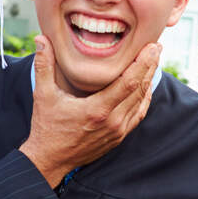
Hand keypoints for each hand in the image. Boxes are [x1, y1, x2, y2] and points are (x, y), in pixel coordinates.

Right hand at [19, 36, 157, 186]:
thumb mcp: (43, 95)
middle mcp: (112, 122)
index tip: (151, 46)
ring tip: (153, 61)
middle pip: (140, 89)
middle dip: (150, 66)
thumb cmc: (46, 127)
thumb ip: (43, 65)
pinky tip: (146, 86)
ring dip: (149, 80)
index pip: (129, 82)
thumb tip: (40, 38)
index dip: (143, 63)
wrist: (50, 160)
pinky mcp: (118, 137)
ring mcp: (117, 131)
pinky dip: (144, 98)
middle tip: (156, 47)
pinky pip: (138, 114)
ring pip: (141, 102)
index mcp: (97, 110)